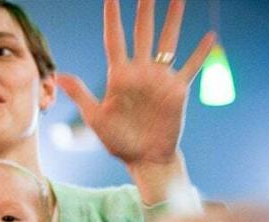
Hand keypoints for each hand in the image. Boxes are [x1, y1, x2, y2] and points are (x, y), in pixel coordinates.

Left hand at [57, 0, 214, 202]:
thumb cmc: (118, 142)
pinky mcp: (177, 90)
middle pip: (143, 32)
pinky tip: (210, 35)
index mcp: (118, 76)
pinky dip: (201, 53)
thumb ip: (81, 94)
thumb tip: (58, 74)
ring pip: (167, 42)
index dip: (112, 17)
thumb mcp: (96, 119)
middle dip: (145, 9)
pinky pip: (191, 67)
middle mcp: (140, 72)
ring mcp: (160, 79)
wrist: (145, 159)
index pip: (115, 39)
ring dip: (173, 20)